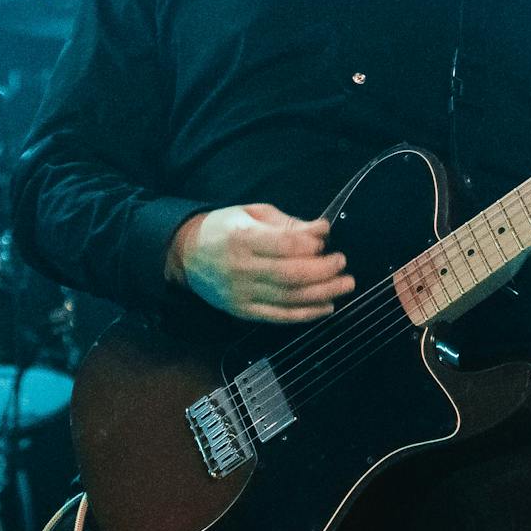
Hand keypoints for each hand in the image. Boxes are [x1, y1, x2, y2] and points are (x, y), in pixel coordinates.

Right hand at [166, 202, 355, 322]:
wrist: (186, 254)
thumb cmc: (224, 228)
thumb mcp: (252, 213)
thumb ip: (287, 224)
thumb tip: (321, 231)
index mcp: (242, 238)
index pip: (285, 245)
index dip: (311, 245)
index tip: (327, 241)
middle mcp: (241, 268)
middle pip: (291, 275)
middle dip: (323, 271)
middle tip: (342, 265)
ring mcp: (241, 294)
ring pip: (289, 298)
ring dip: (322, 294)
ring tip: (343, 286)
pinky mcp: (243, 311)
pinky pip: (279, 316)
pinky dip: (306, 314)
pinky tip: (325, 307)